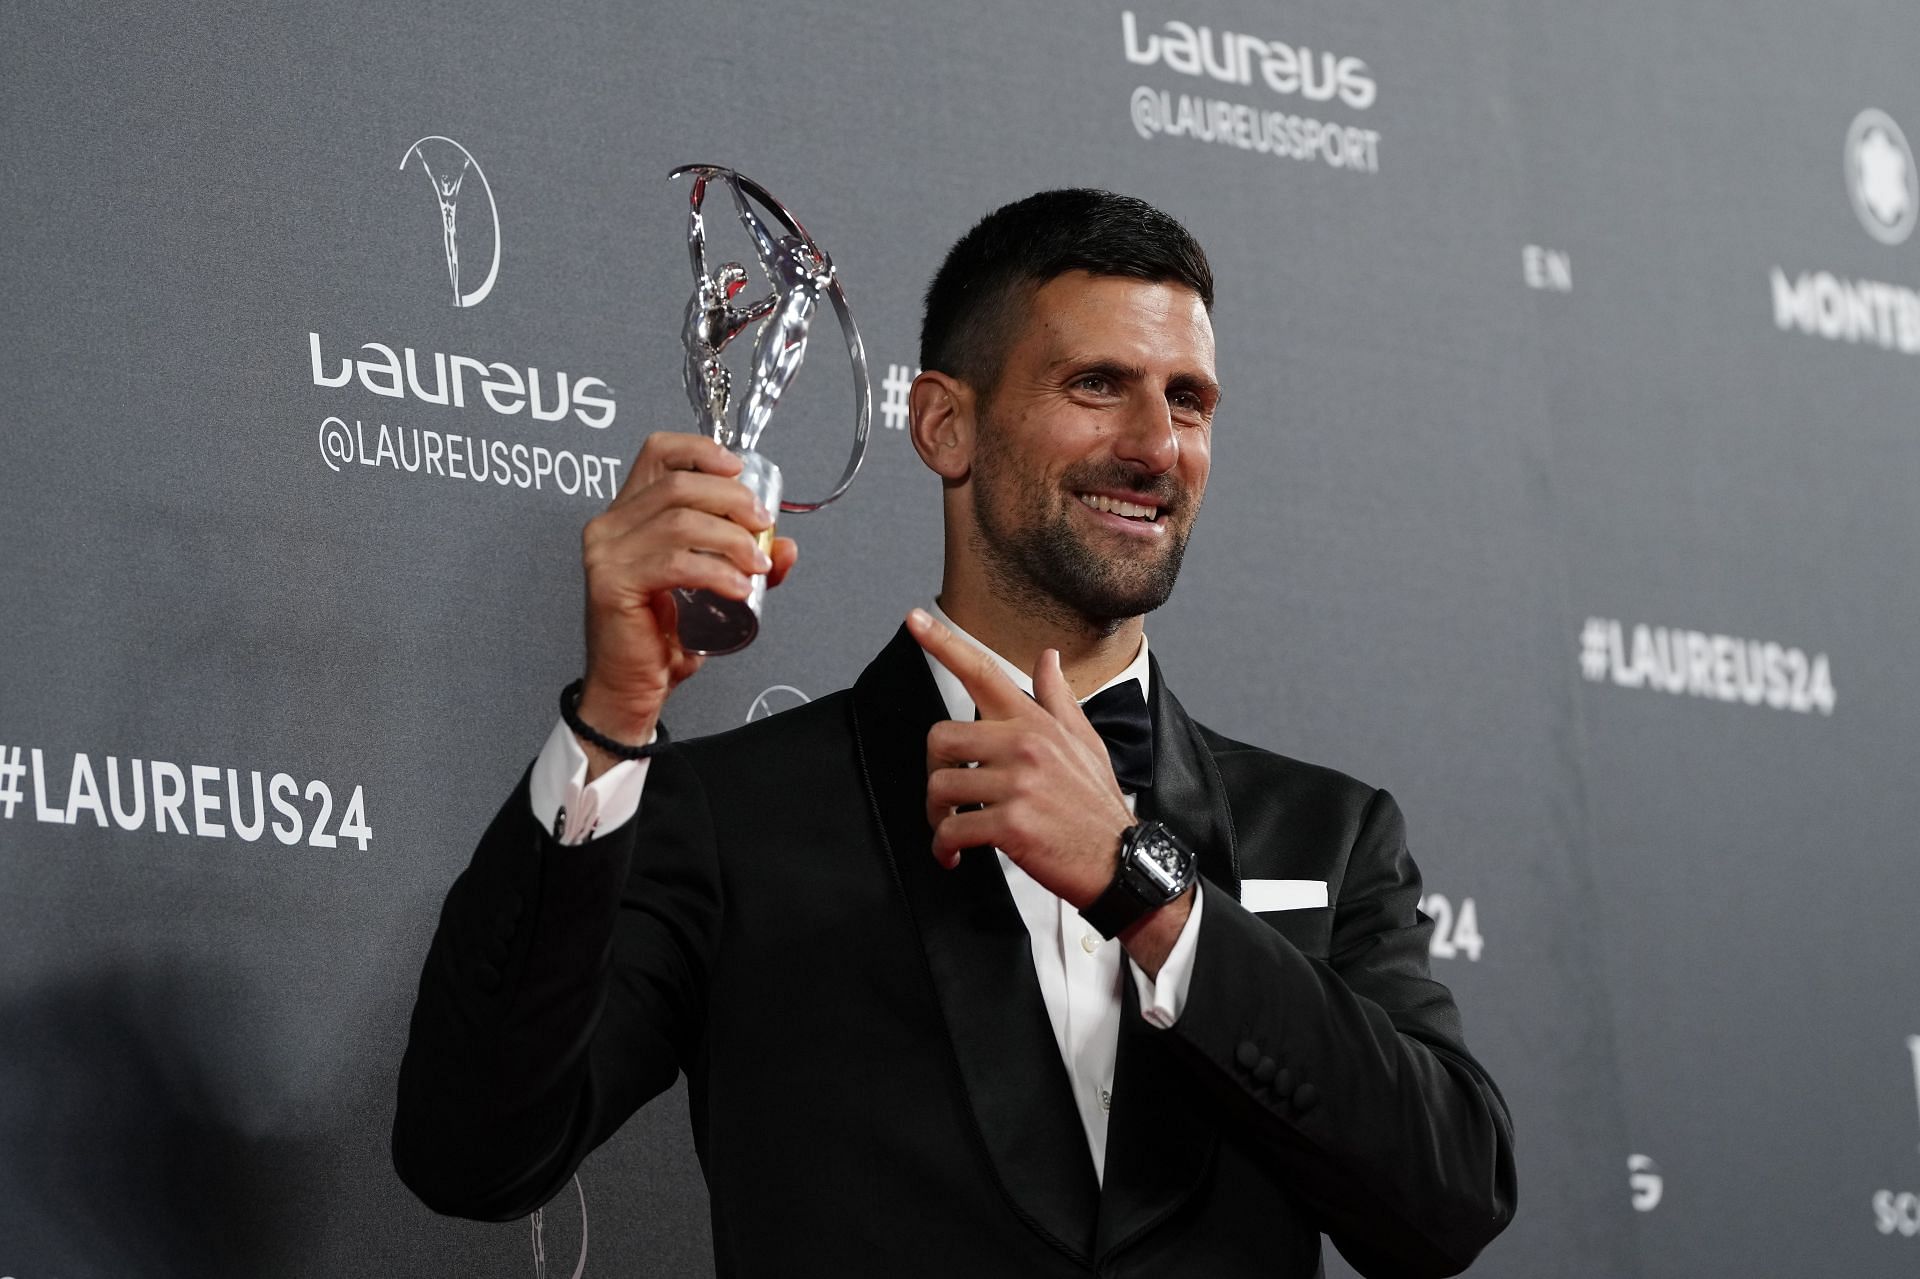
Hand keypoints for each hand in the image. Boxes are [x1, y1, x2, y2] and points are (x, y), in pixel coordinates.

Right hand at [576, 433, 797, 773]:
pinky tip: (737, 587)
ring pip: (680, 520)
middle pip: (678, 484)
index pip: (657, 453)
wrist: (632, 687)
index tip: (738, 471)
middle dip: (732, 500)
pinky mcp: (613, 581)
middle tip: (762, 526)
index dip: (701, 451)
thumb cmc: (662, 639)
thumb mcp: (713, 589)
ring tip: (755, 563)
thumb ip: (745, 562)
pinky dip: (716, 571)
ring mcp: (607, 552)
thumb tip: (784, 546)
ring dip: (731, 538)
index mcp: (629, 514)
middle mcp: (611, 525)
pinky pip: (676, 562)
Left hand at [907, 609, 1132, 908]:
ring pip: (940, 786)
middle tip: (947, 797)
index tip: (914, 620)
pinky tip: (955, 855)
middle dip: (934, 771)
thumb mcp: (1085, 741)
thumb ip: (1057, 698)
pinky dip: (944, 848)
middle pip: (940, 737)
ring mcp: (1018, 784)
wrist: (1119, 860)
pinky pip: (953, 830)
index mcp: (1035, 723)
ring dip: (937, 816)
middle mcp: (1024, 745)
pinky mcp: (1012, 823)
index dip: (943, 643)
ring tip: (952, 830)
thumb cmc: (1097, 804)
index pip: (983, 672)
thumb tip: (1048, 657)